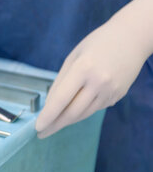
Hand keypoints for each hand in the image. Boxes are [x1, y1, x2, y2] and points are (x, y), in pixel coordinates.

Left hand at [36, 0, 152, 137]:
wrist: (133, 37)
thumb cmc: (98, 43)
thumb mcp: (73, 57)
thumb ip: (60, 81)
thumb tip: (50, 106)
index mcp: (84, 68)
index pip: (61, 99)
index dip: (48, 116)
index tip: (37, 128)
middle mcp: (99, 82)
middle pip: (72, 112)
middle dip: (55, 125)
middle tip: (42, 134)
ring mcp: (111, 90)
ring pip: (84, 114)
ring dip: (67, 121)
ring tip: (53, 125)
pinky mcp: (118, 95)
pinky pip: (95, 108)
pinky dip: (82, 111)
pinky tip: (74, 110)